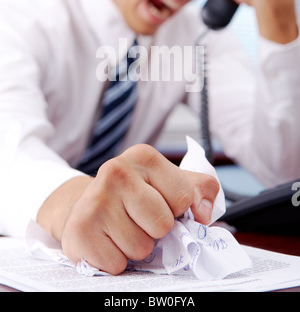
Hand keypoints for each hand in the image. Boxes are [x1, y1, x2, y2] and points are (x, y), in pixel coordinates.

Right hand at [37, 144, 218, 274]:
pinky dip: (115, 260)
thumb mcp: (169, 183)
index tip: (162, 204)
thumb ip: (199, 190)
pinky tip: (106, 240)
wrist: (86, 205)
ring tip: (121, 230)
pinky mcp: (80, 228)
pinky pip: (117, 264)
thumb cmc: (135, 196)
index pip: (183, 197)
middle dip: (155, 231)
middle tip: (139, 220)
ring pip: (141, 247)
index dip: (177, 210)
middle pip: (162, 224)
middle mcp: (116, 170)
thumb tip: (204, 212)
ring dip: (135, 247)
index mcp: (144, 156)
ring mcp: (95, 198)